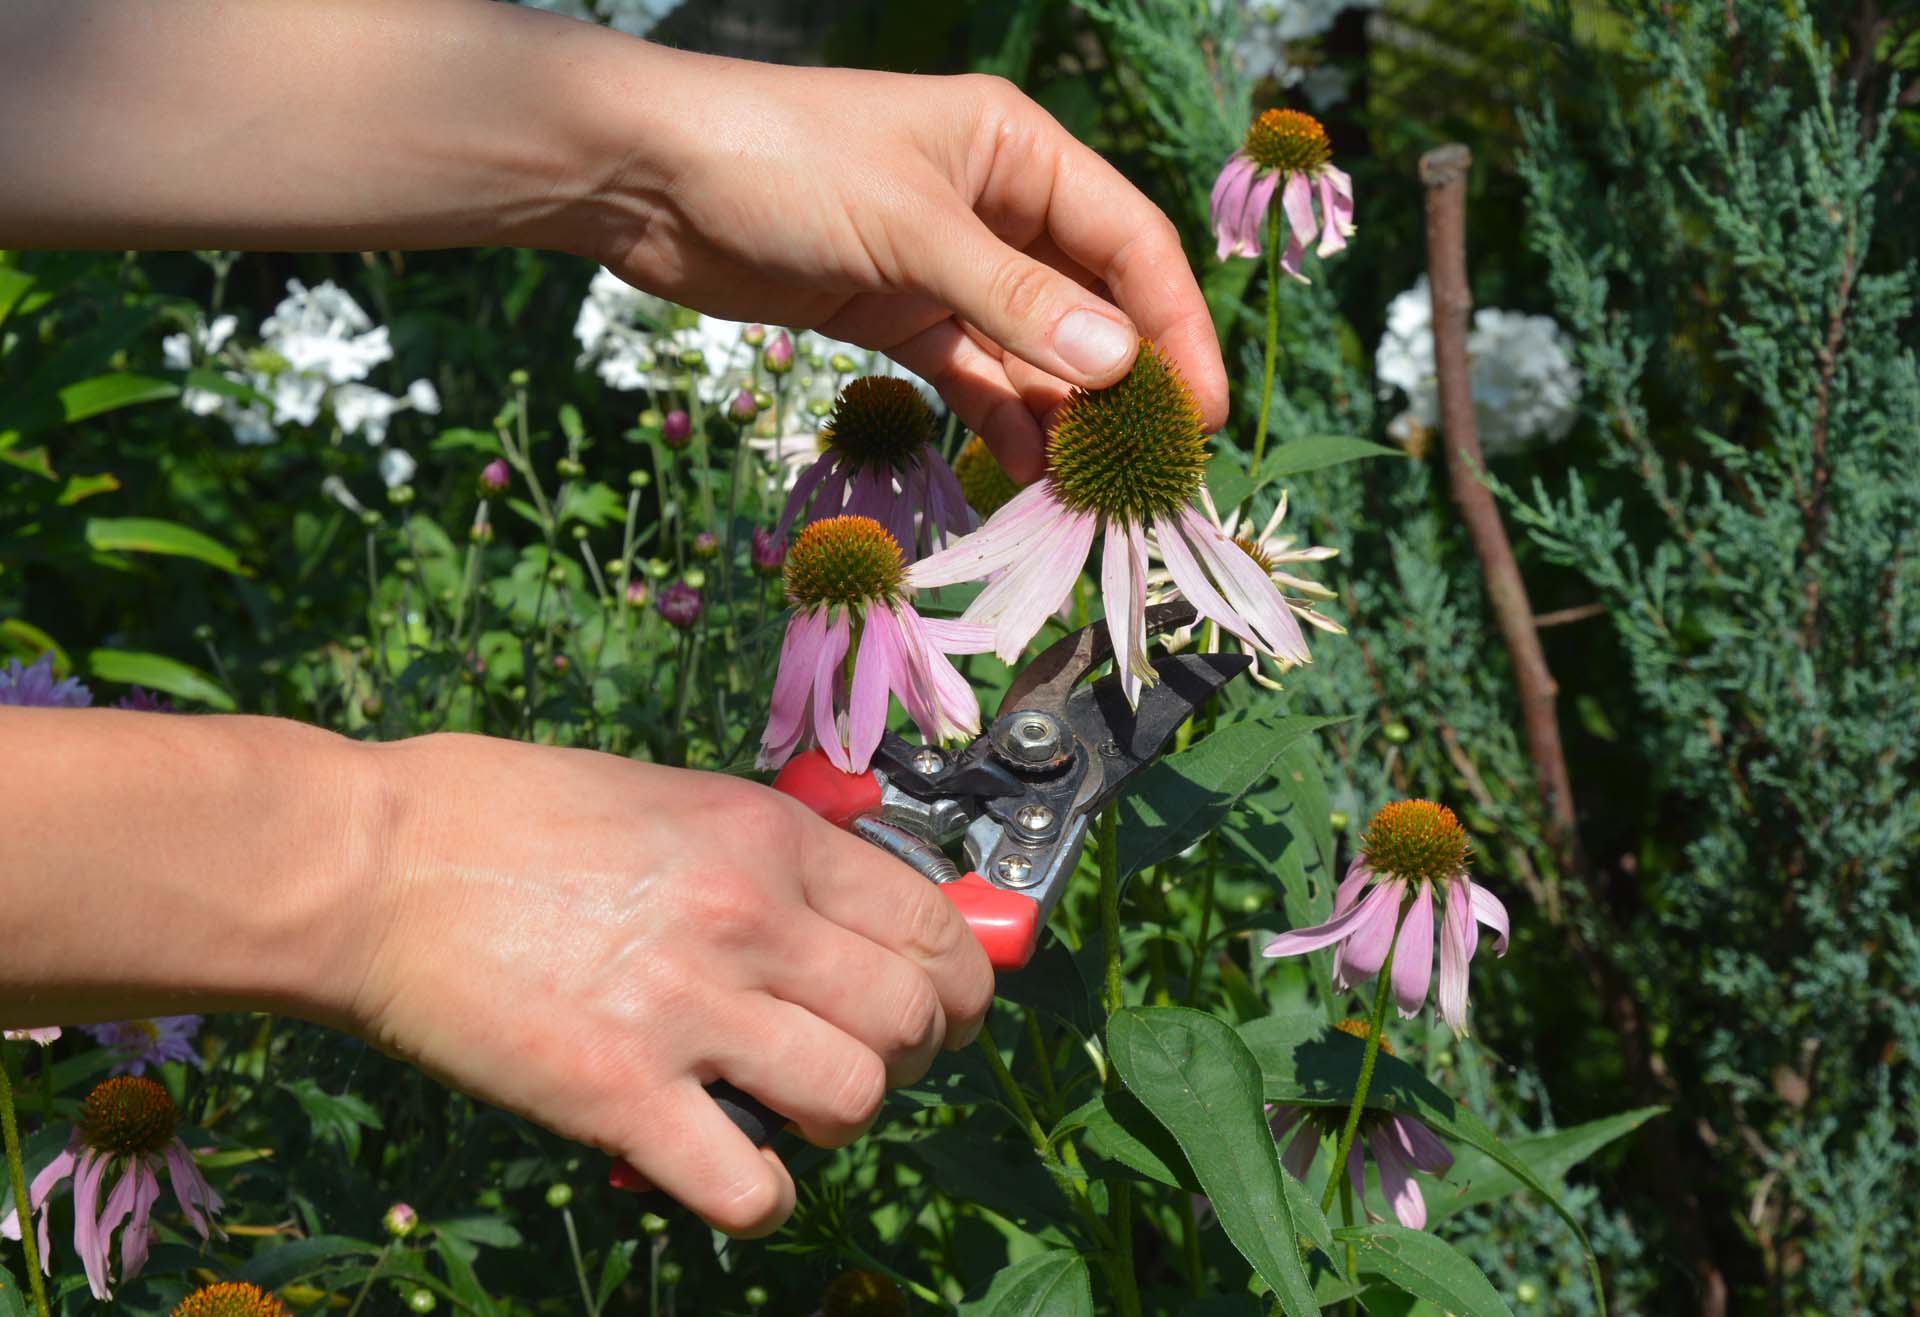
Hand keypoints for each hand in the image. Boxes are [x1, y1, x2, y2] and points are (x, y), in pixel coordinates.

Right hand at [348, 733, 993, 1236]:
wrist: (370, 863)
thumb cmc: (499, 816)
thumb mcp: (667, 795)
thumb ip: (765, 855)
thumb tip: (842, 915)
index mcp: (768, 836)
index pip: (934, 924)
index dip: (960, 983)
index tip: (942, 1007)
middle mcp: (750, 916)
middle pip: (917, 1018)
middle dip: (910, 1055)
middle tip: (857, 1061)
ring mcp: (689, 1007)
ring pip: (855, 1099)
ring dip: (835, 1120)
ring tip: (784, 1110)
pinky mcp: (617, 1095)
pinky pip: (748, 1187)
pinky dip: (756, 1195)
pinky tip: (723, 1166)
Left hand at [584, 57, 1227, 480]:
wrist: (647, 179)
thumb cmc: (782, 163)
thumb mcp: (910, 229)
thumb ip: (1014, 303)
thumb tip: (1118, 368)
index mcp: (1017, 149)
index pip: (1128, 242)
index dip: (1174, 328)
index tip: (1200, 413)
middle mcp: (995, 204)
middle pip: (1088, 301)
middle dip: (1122, 383)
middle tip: (1154, 468)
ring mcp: (945, 264)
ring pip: (1030, 348)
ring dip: (1062, 414)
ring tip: (1093, 489)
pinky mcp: (897, 313)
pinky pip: (970, 374)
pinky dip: (998, 419)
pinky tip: (1027, 471)